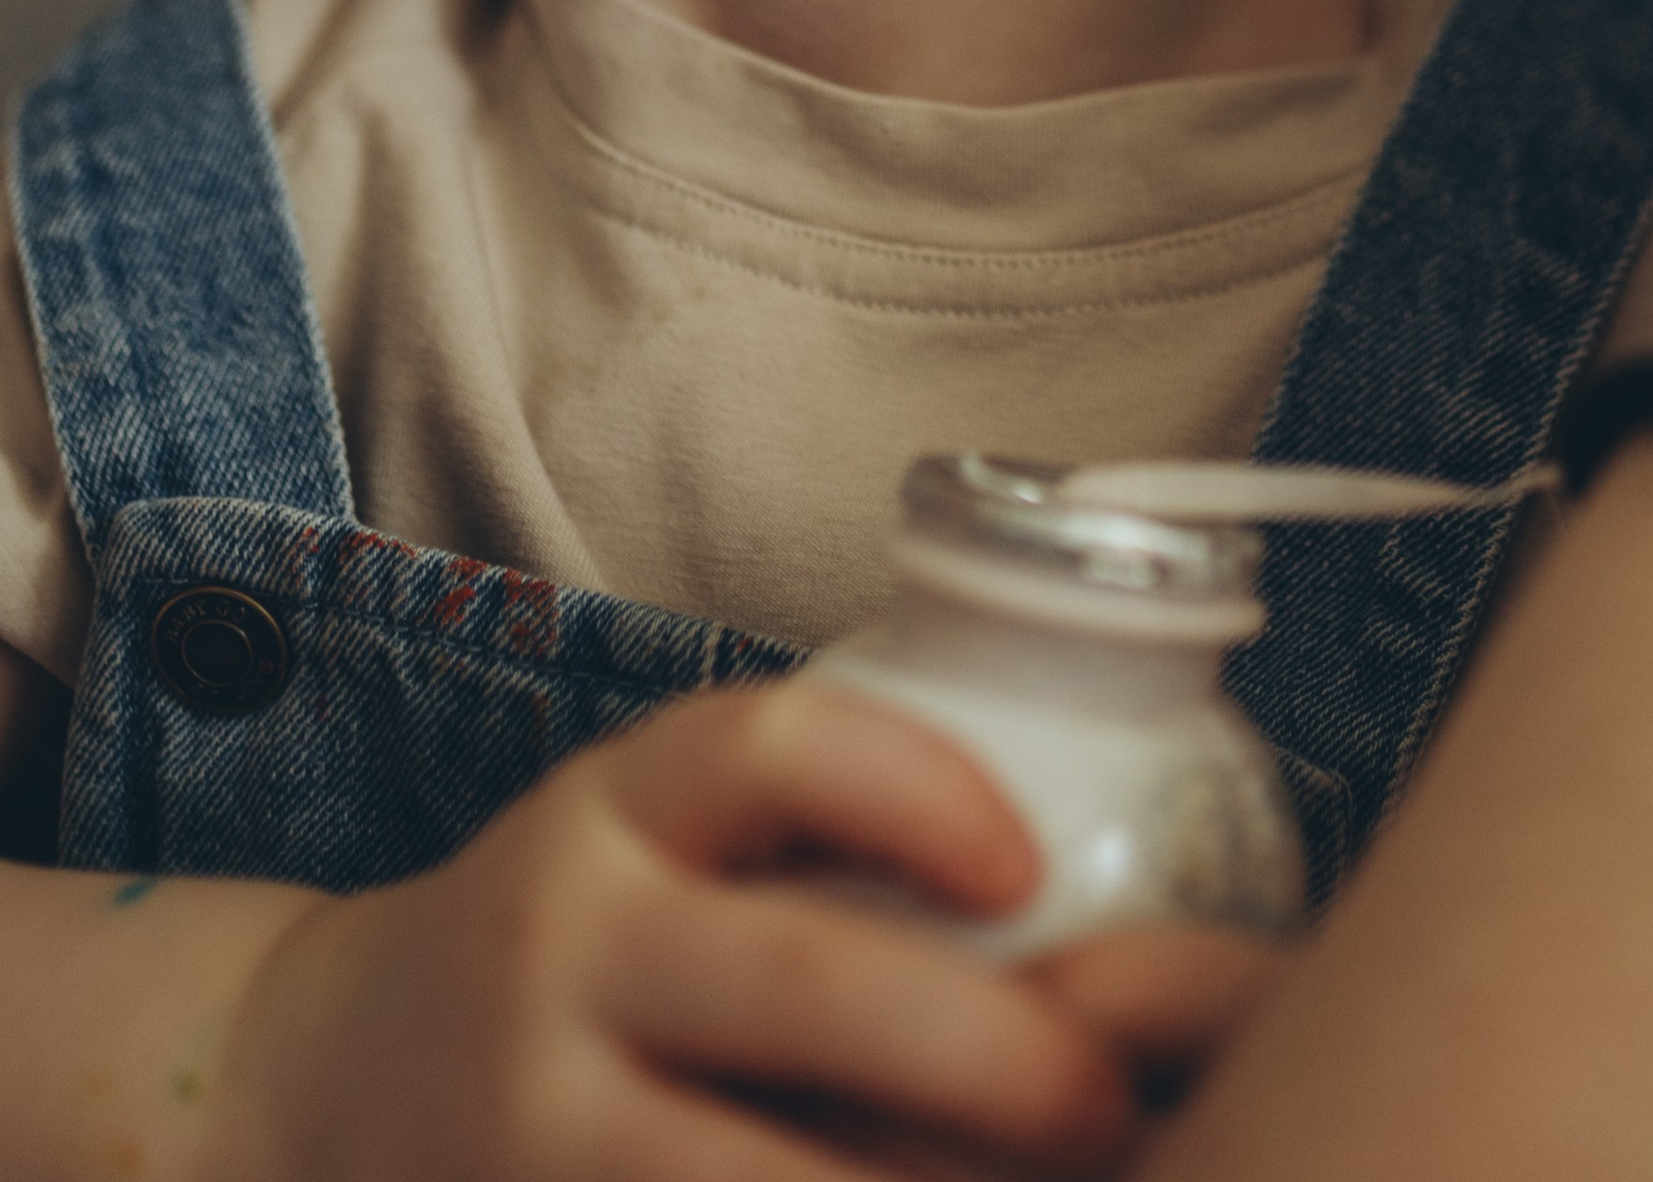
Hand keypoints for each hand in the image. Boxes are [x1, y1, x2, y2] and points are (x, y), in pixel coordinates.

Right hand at [198, 676, 1156, 1181]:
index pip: (777, 745)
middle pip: (806, 984)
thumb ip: (808, 849)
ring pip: (744, 1175)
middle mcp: (562, 948)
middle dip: (989, 1052)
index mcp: (614, 814)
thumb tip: (1098, 904)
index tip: (1036, 869)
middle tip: (1110, 1104)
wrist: (310, 1085)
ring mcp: (530, 1122)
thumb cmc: (571, 953)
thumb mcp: (647, 846)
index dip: (921, 789)